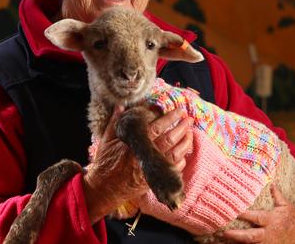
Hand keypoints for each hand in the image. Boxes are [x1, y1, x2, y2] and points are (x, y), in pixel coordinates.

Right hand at [83, 106, 192, 222]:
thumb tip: (120, 106)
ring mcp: (151, 168)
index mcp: (135, 143)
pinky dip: (181, 160)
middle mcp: (145, 155)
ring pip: (175, 153)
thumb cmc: (105, 162)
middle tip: (188, 119)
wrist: (104, 188)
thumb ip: (115, 122)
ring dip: (185, 142)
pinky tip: (184, 153)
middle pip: (169, 138)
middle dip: (181, 127)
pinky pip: (173, 169)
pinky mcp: (155, 179)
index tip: (177, 111)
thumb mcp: (106, 139)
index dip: (169, 117)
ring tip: (190, 133)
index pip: (157, 126)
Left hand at [221, 185, 294, 243]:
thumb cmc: (291, 216)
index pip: (257, 217)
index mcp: (271, 220)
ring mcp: (267, 243)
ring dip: (237, 243)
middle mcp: (268, 233)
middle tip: (225, 233)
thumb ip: (277, 195)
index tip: (235, 212)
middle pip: (251, 237)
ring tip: (222, 241)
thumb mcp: (286, 204)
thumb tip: (271, 182)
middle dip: (238, 236)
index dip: (246, 215)